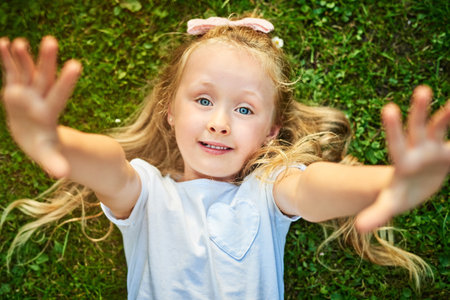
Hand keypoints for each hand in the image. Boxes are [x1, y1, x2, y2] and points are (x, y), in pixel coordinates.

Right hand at [0, 36, 81, 177]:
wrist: (34, 135)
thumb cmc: (43, 146)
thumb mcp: (48, 155)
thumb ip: (54, 162)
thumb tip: (63, 175)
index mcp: (49, 112)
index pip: (59, 94)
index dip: (66, 81)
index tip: (76, 65)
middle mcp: (40, 97)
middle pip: (45, 77)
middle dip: (47, 60)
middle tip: (52, 41)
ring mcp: (28, 90)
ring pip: (26, 70)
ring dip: (23, 56)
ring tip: (19, 43)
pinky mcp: (15, 87)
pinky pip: (11, 70)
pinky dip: (6, 58)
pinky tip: (2, 43)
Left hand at [356, 85, 449, 232]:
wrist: (413, 187)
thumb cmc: (398, 194)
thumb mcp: (389, 204)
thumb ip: (376, 214)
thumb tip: (359, 227)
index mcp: (402, 160)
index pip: (396, 142)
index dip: (393, 127)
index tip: (388, 108)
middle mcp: (417, 149)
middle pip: (417, 126)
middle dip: (419, 110)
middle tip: (422, 90)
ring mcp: (433, 148)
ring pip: (440, 126)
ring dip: (448, 114)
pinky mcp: (447, 152)